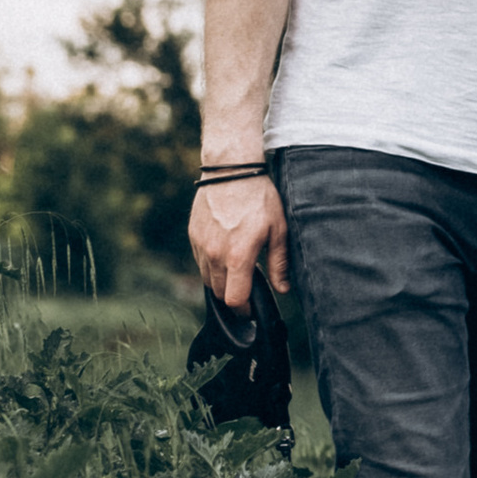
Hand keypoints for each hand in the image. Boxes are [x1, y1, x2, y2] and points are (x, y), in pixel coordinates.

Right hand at [189, 164, 286, 310]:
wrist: (231, 169)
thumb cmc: (259, 197)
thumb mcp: (278, 229)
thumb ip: (279, 263)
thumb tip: (283, 289)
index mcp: (237, 256)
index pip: (234, 299)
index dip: (243, 309)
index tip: (251, 308)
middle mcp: (214, 254)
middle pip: (219, 293)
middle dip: (233, 296)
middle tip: (247, 288)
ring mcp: (200, 245)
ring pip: (207, 279)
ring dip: (220, 281)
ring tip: (237, 269)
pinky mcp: (193, 236)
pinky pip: (199, 261)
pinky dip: (211, 265)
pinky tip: (225, 253)